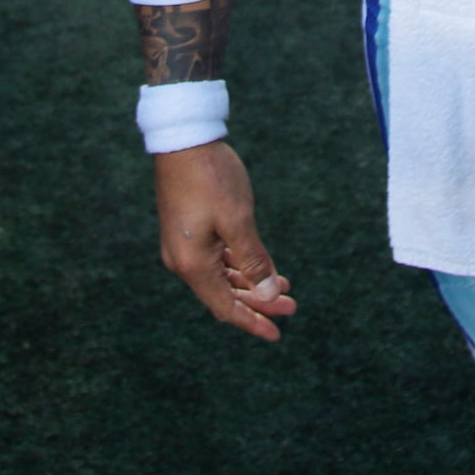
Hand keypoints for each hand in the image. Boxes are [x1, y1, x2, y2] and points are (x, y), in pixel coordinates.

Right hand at [152, 141, 297, 340]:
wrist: (183, 139)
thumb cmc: (210, 178)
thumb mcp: (239, 221)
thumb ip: (254, 261)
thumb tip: (267, 295)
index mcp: (193, 264)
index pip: (226, 308)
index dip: (253, 322)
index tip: (278, 334)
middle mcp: (184, 261)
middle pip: (225, 295)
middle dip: (259, 303)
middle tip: (291, 306)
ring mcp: (184, 245)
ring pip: (221, 277)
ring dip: (251, 283)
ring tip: (282, 286)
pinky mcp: (189, 230)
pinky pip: (216, 259)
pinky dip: (239, 266)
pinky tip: (260, 266)